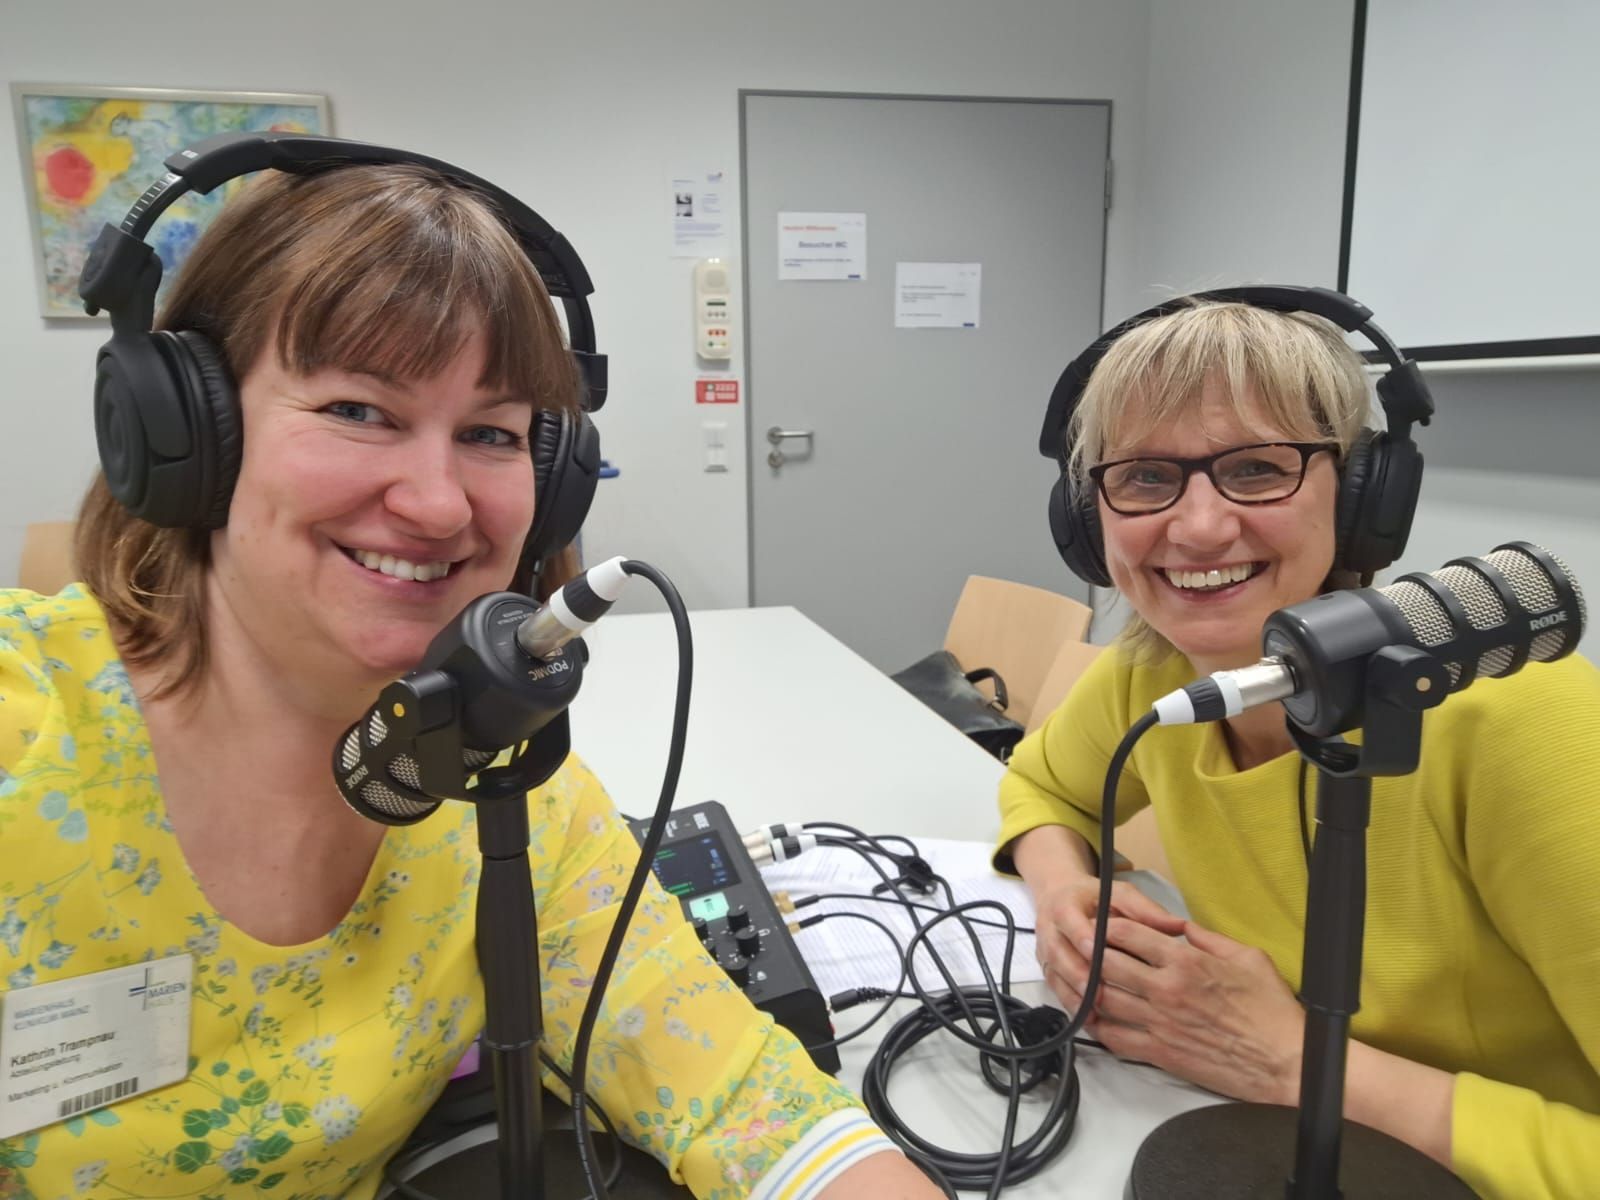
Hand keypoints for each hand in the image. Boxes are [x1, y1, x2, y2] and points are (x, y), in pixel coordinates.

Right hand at [1033, 873, 1184, 1009]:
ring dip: (1073, 994)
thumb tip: (1179, 926)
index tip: (1097, 950)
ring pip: (1055, 974)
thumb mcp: (1121, 895)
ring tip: (1094, 1012)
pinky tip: (1089, 1019)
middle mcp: (1050, 928)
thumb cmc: (1096, 898)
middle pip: (1058, 953)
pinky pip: (1055, 989)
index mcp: (1066, 904)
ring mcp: (1045, 951)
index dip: (1082, 936)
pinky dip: (1071, 1004)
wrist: (1061, 895)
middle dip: (1076, 973)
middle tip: (1097, 991)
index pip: (1070, 921)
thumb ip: (1146, 910)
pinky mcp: (1048, 968)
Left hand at [1059, 918, 1304, 1105]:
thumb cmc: (1272, 1008)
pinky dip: (1097, 1025)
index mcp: (1185, 962)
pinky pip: (1115, 1038)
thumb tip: (1181, 926)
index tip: (1098, 919)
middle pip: (1105, 963)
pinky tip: (1091, 1015)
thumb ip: (1208, 938)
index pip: (1127, 934)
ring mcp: (1159, 1024)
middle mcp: (1164, 990)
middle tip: (1077, 944)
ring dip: (1085, 986)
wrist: (1285, 1062)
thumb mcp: (1247, 957)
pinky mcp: (1160, 1053)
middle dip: (1087, 950)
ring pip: (1104, 999)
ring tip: (1076, 976)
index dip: (1106, 924)